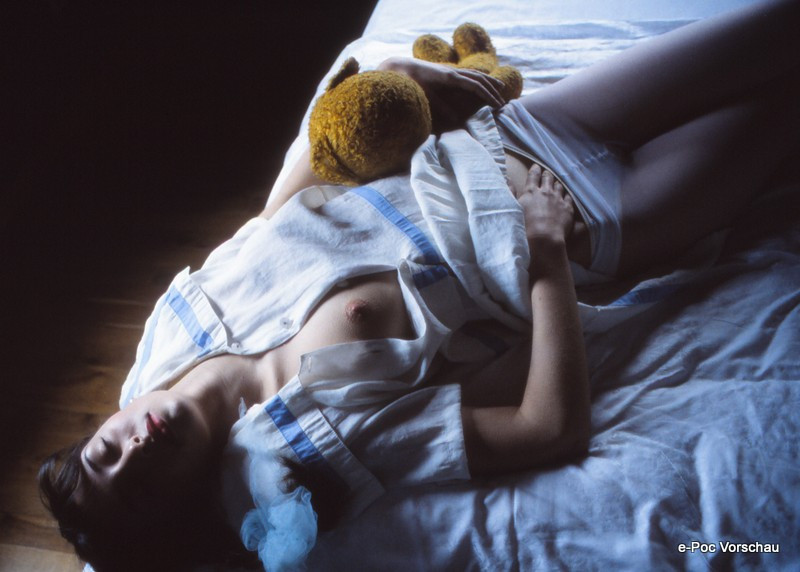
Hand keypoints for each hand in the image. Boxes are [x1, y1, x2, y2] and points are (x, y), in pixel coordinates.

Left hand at [378, 57, 504, 131]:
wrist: (400, 68)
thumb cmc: (412, 83)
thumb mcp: (427, 98)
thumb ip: (442, 108)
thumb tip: (457, 120)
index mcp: (451, 78)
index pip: (476, 86)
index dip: (488, 96)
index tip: (497, 106)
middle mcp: (453, 72)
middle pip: (479, 78)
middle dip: (492, 89)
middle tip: (503, 101)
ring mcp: (450, 70)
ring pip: (475, 74)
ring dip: (488, 81)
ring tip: (499, 87)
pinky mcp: (446, 71)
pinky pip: (467, 74)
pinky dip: (477, 78)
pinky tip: (480, 82)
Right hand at [516, 163, 574, 247]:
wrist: (543, 238)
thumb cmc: (524, 225)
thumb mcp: (512, 207)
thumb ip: (510, 192)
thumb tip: (507, 179)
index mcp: (531, 191)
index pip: (533, 176)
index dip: (535, 170)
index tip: (536, 166)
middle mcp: (545, 192)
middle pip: (548, 178)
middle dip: (547, 174)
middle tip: (547, 173)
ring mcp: (558, 199)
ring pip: (559, 186)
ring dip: (557, 184)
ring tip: (556, 183)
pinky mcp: (567, 208)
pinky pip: (569, 197)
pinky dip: (566, 195)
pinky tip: (566, 196)